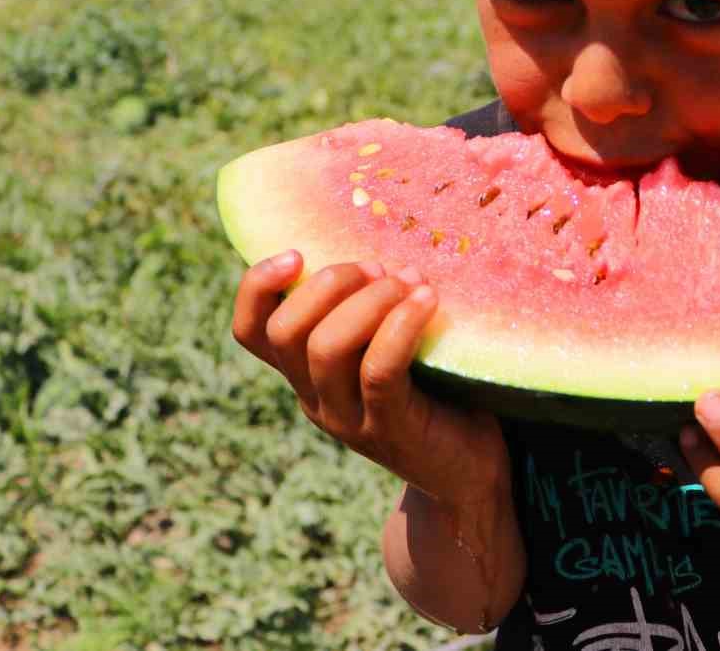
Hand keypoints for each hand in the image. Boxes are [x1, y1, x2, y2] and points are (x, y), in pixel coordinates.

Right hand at [231, 251, 508, 499]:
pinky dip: (401, 326)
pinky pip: (378, 371)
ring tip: (411, 283)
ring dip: (369, 301)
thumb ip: (372, 310)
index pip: (250, 331)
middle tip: (380, 268)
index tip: (297, 252)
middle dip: (330, 283)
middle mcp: (315, 397)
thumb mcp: (390, 346)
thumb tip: (385, 249)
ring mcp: (348, 418)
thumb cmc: (436, 391)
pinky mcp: (389, 429)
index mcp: (305, 373)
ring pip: (326, 348)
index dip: (257, 286)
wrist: (469, 470)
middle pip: (286, 331)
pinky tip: (429, 300)